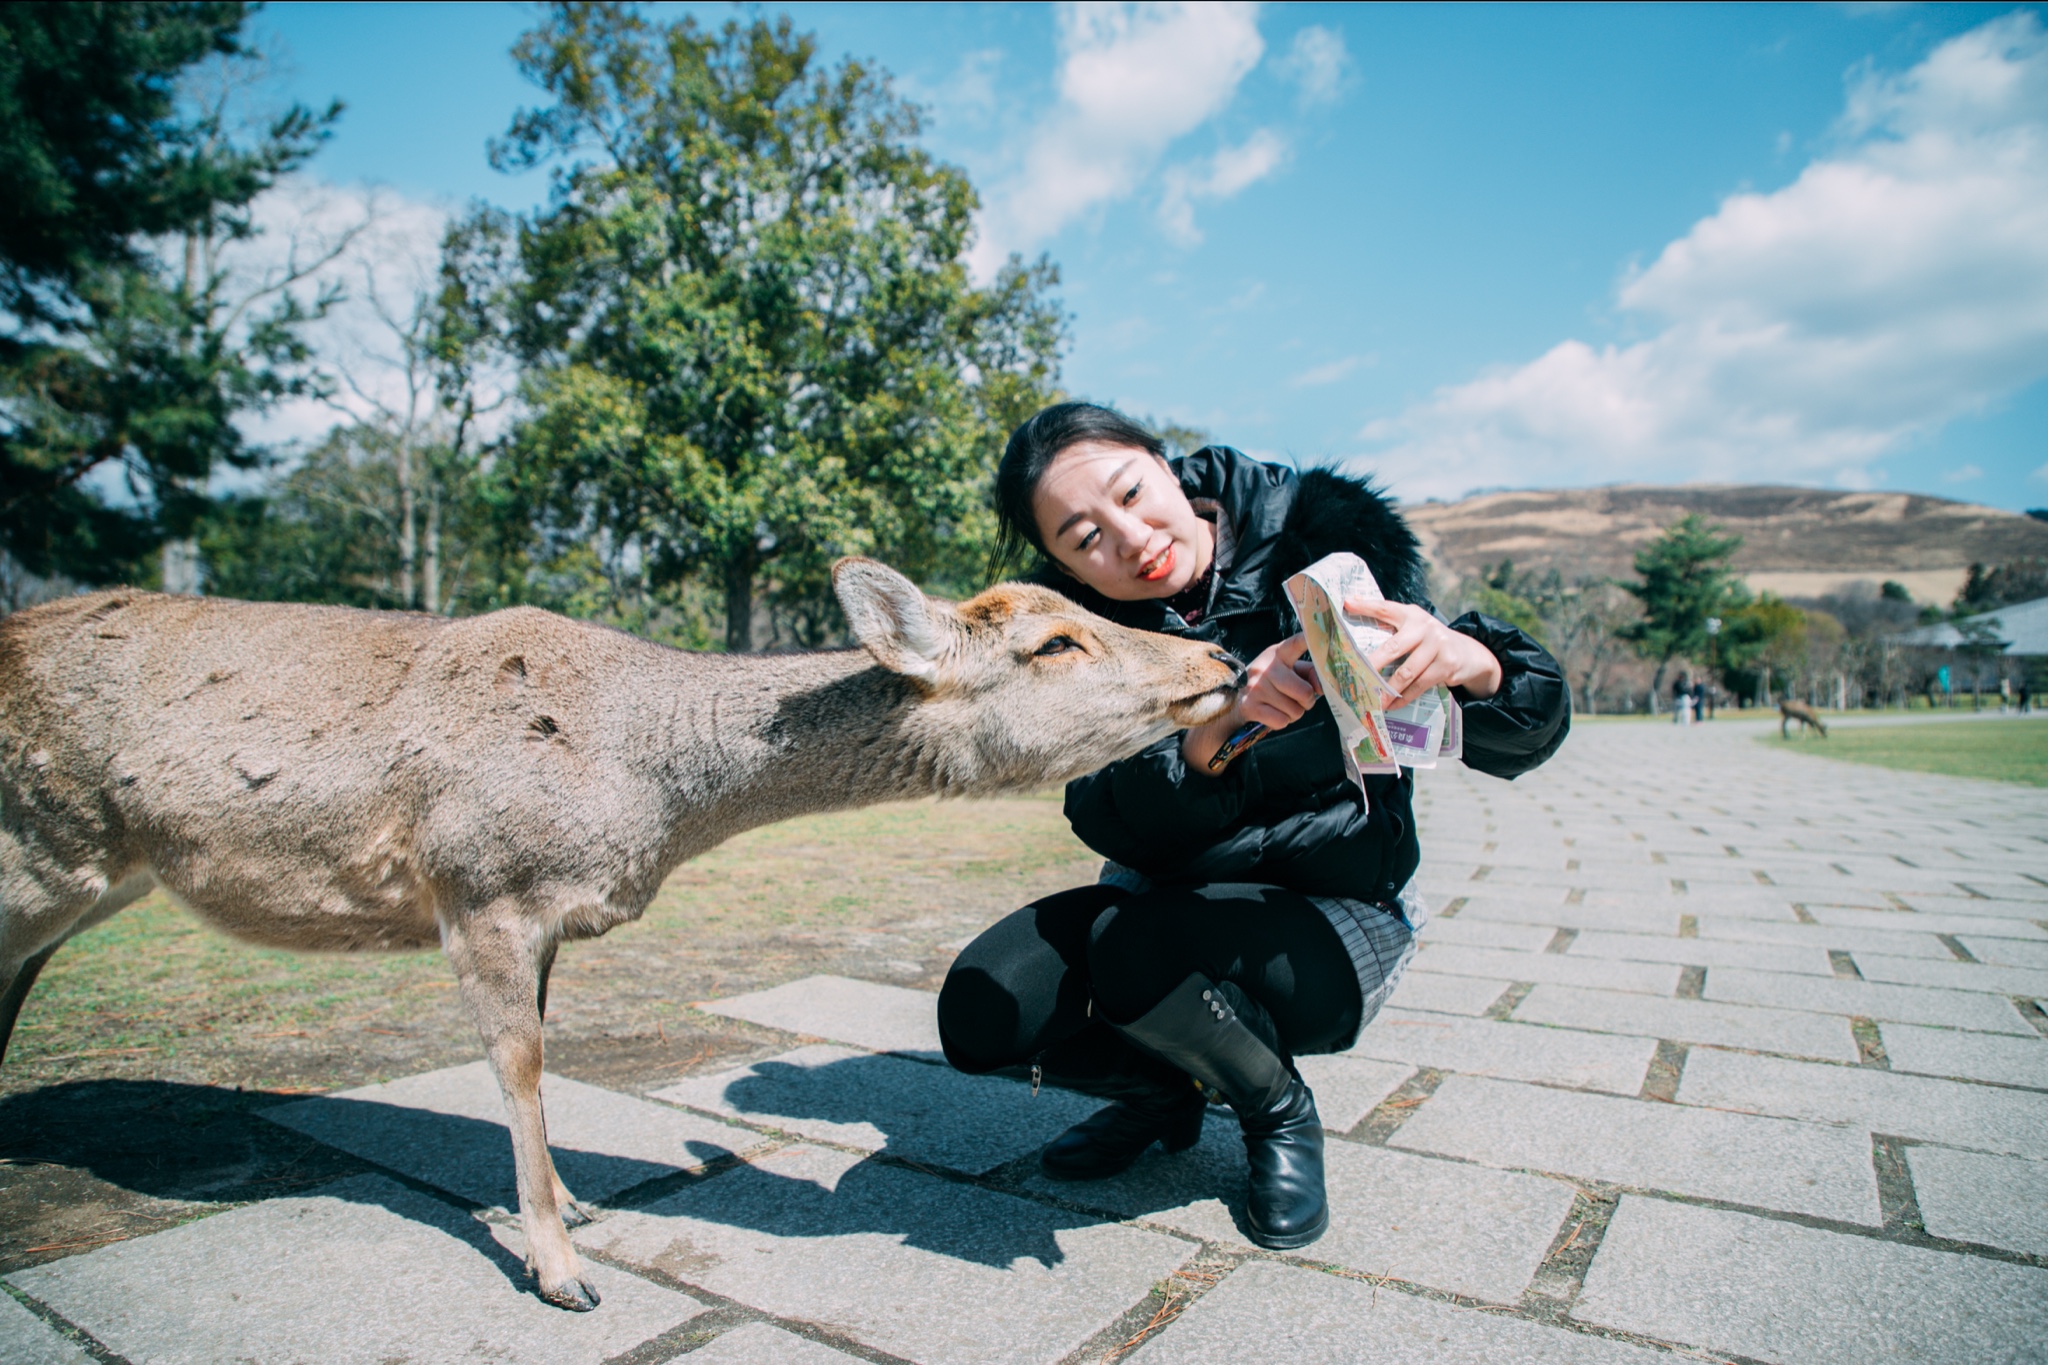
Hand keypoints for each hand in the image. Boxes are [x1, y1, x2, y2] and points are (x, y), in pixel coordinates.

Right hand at [1234, 632, 1322, 729]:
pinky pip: (1282, 721)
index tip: (1313, 634)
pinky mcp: (1250, 706)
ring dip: (1294, 713)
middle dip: (1307, 701)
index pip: (1294, 644)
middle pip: (1304, 692)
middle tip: (1300, 700)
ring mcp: (1256, 687)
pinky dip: (1282, 721)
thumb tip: (1321, 688)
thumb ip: (1311, 674)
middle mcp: (1266, 668)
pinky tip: (1273, 713)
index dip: (1307, 640)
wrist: (1235, 700)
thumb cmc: (1271, 684)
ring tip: (1283, 706)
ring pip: (1295, 711)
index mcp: (1278, 654)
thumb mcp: (1289, 671)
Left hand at [1346, 599, 1501, 709]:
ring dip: (1388, 689)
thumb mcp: (1414, 627)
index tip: (1347, 604)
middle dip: (1372, 664)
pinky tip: (1392, 704)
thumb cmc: (1429, 641)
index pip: (1386, 608)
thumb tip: (1352, 611)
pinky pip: (1420, 685)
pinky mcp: (1447, 665)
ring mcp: (1437, 645)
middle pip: (1393, 647)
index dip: (1366, 606)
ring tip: (1373, 701)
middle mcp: (1424, 627)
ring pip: (1407, 672)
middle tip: (1355, 676)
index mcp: (1411, 615)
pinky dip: (1404, 697)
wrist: (1469, 653)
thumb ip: (1390, 624)